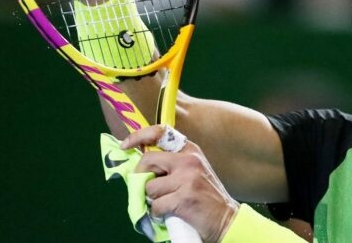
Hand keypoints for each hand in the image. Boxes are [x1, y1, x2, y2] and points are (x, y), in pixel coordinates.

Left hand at [122, 125, 239, 242]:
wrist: (226, 218)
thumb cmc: (205, 196)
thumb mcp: (192, 171)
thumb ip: (171, 165)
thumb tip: (140, 167)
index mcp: (190, 150)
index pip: (161, 133)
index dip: (139, 136)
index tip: (125, 145)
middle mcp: (189, 160)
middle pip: (148, 160)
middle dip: (141, 177)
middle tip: (145, 189)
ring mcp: (187, 178)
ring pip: (150, 187)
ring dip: (153, 200)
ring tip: (166, 203)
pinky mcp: (183, 198)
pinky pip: (156, 206)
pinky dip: (158, 214)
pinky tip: (170, 214)